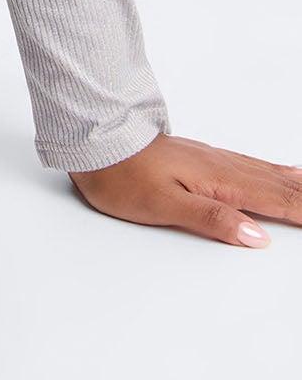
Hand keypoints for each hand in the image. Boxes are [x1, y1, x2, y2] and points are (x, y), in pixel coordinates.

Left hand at [67, 131, 301, 245]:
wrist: (97, 143)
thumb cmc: (123, 175)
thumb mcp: (164, 205)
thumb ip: (212, 220)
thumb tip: (256, 236)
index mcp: (219, 181)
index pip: (276, 201)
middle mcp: (223, 167)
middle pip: (281, 185)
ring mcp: (216, 161)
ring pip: (272, 174)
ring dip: (301, 184)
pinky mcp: (206, 159)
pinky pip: (256, 166)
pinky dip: (281, 172)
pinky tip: (288, 172)